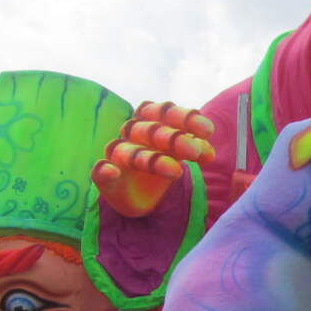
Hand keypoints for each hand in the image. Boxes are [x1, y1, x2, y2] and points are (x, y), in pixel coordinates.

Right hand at [91, 101, 214, 217]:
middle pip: (150, 130)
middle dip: (174, 139)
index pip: (165, 112)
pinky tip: (111, 172)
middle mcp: (134, 136)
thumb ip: (197, 150)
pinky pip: (99, 170)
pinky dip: (103, 170)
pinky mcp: (106, 176)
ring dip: (152, 160)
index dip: (184, 117)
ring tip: (176, 171)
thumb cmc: (165, 166)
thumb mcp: (184, 156)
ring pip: (130, 152)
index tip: (208, 131)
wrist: (144, 198)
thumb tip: (211, 154)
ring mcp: (119, 156)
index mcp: (153, 124)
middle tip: (195, 151)